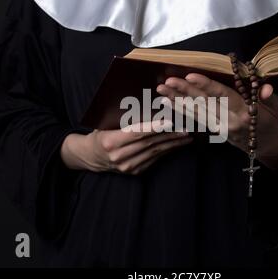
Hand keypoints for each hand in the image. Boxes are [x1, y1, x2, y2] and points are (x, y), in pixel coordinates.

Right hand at [61, 120, 192, 174]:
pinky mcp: (134, 172)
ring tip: (186, 136)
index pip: (137, 133)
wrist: (91, 156)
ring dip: (173, 144)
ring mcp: (127, 167)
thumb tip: (149, 106)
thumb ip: (125, 119)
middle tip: (186, 128)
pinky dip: (166, 151)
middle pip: (150, 144)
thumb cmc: (101, 133)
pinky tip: (176, 144)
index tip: (170, 122)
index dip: (155, 127)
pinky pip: (154, 160)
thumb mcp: (107, 123)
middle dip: (170, 136)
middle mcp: (119, 156)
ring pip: (155, 153)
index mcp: (111, 141)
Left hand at [156, 73, 277, 169]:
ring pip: (197, 111)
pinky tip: (169, 101)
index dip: (206, 86)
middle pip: (204, 104)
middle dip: (184, 92)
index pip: (222, 96)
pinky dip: (183, 109)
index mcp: (245, 112)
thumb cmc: (272, 121)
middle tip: (167, 81)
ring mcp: (220, 127)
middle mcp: (230, 121)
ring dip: (178, 100)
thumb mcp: (277, 108)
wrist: (268, 146)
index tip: (190, 76)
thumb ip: (269, 98)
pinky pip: (196, 119)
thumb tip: (266, 89)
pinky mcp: (215, 131)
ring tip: (161, 90)